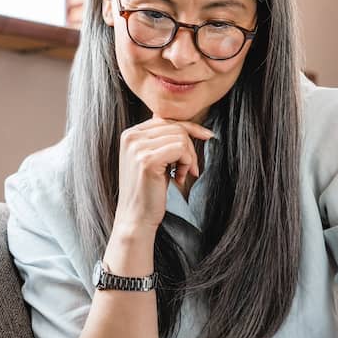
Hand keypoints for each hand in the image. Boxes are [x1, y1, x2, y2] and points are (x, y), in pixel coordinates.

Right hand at [112, 117, 213, 233]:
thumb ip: (161, 140)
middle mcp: (131, 137)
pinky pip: (180, 148)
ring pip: (181, 137)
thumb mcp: (153, 159)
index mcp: (130, 134)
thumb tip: (184, 125)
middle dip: (190, 147)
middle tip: (190, 169)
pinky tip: (179, 178)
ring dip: (188, 158)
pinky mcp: (147, 160)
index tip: (207, 136)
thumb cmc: (148, 190)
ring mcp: (137, 147)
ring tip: (181, 175)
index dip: (189, 128)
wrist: (136, 217)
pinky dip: (186, 162)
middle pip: (175, 127)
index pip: (166, 119)